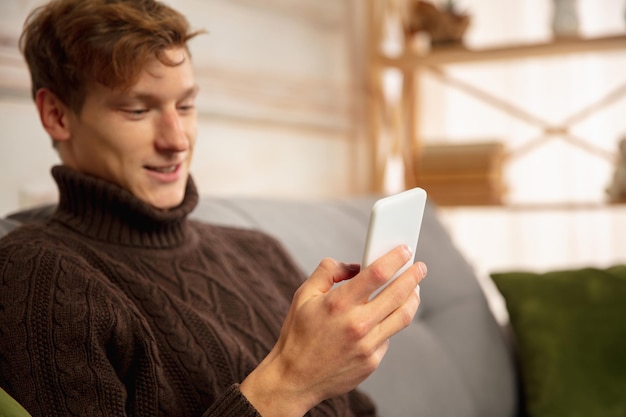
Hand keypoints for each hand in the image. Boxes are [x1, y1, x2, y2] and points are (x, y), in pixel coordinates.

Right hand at [240, 245, 426, 416]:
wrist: (294, 379)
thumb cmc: (298, 334)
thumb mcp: (303, 295)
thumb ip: (328, 272)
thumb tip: (354, 266)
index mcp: (338, 304)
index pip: (377, 274)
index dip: (395, 258)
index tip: (405, 250)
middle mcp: (357, 324)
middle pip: (398, 293)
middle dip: (413, 276)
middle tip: (420, 267)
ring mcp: (367, 345)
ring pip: (403, 316)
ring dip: (413, 298)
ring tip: (415, 289)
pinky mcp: (372, 361)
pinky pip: (388, 336)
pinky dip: (390, 323)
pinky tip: (386, 317)